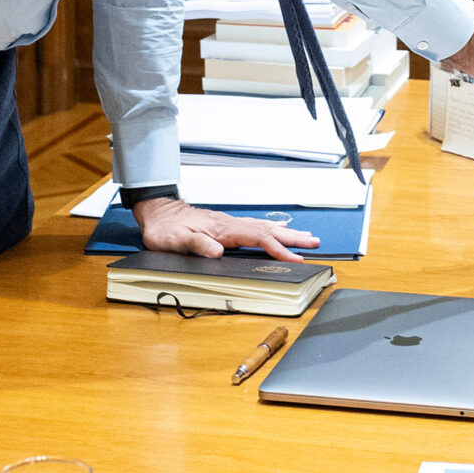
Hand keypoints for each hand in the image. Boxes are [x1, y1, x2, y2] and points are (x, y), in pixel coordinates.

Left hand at [133, 197, 317, 263]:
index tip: (294, 259)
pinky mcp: (228, 226)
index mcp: (224, 230)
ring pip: (265, 227)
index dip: (278, 250)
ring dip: (287, 233)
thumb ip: (198, 245)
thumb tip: (218, 252)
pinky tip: (280, 230)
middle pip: (269, 231)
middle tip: (315, 243)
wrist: (158, 214)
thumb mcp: (176, 240)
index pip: (258, 239)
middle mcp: (231, 225)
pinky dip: (273, 229)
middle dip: (293, 239)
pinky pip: (257, 227)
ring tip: (307, 237)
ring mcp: (231, 224)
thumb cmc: (166, 229)